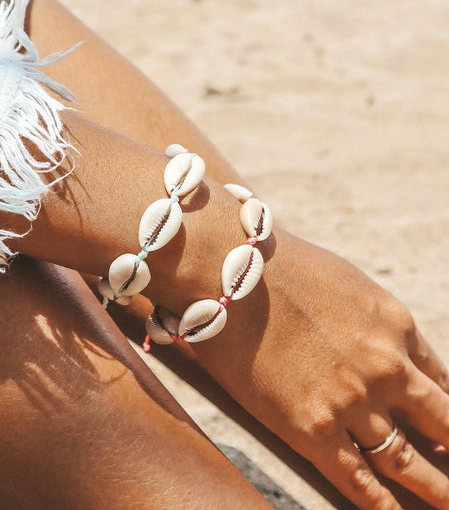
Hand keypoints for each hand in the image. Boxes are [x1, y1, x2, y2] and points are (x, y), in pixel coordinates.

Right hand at [189, 228, 448, 509]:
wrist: (231, 269)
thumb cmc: (283, 267)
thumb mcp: (348, 286)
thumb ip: (374, 323)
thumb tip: (383, 349)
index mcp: (397, 326)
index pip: (442, 381)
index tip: (448, 426)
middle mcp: (386, 368)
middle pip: (442, 424)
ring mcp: (352, 402)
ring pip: (408, 462)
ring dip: (435, 488)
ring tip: (446, 503)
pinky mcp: (312, 429)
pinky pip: (358, 481)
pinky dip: (381, 506)